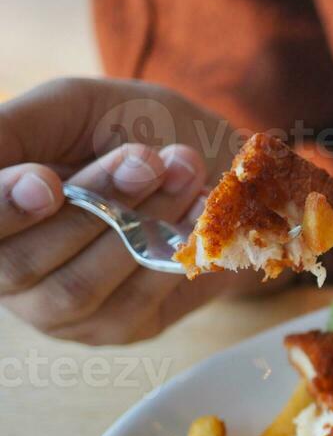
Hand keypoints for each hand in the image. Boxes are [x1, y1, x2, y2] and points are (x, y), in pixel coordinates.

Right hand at [0, 78, 264, 343]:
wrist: (210, 157)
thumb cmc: (124, 127)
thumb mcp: (67, 109)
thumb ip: (9, 131)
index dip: (4, 210)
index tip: (46, 181)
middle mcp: (10, 274)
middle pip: (21, 263)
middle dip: (91, 206)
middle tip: (146, 160)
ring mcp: (62, 310)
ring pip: (79, 286)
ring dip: (138, 226)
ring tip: (184, 170)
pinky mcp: (121, 326)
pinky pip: (134, 301)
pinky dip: (169, 252)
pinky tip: (198, 208)